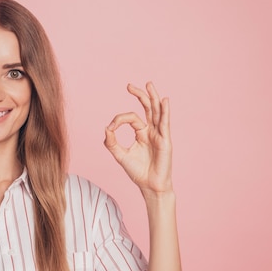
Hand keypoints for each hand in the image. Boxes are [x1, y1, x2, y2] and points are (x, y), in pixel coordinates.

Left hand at [104, 82, 172, 196]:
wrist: (149, 186)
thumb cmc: (137, 172)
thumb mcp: (120, 156)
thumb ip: (111, 143)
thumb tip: (106, 128)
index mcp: (141, 133)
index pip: (131, 118)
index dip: (119, 119)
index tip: (111, 127)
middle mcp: (151, 131)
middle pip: (147, 108)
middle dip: (139, 95)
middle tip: (128, 86)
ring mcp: (159, 134)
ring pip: (157, 112)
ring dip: (153, 97)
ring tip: (149, 84)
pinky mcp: (165, 140)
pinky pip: (165, 123)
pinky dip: (165, 111)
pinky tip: (164, 101)